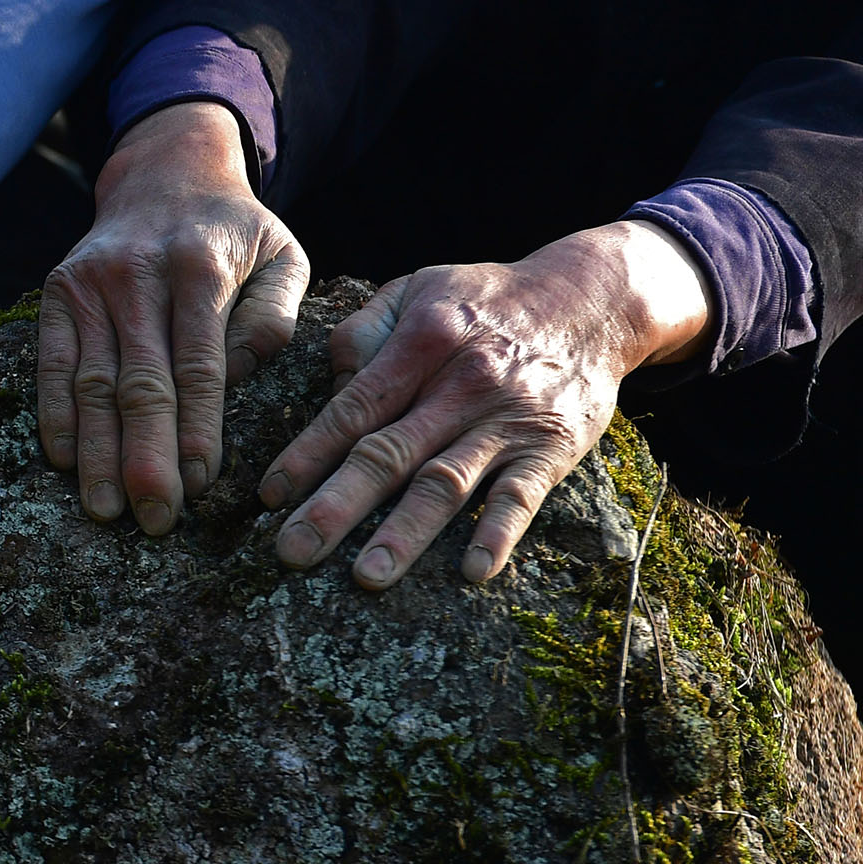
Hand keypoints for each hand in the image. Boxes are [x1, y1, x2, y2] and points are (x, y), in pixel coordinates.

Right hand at [40, 102, 308, 533]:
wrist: (166, 174)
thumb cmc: (235, 233)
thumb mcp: (283, 256)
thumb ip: (274, 316)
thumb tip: (237, 378)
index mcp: (200, 266)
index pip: (198, 365)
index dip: (196, 429)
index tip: (199, 484)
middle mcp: (137, 273)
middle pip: (139, 382)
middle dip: (144, 457)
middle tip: (152, 518)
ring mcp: (89, 282)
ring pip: (91, 382)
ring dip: (98, 451)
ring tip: (106, 508)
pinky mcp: (58, 291)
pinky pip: (52, 363)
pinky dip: (56, 415)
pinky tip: (65, 462)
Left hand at [261, 221, 712, 586]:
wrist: (593, 299)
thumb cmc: (486, 300)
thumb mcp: (419, 287)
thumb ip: (364, 327)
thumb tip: (329, 381)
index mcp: (422, 341)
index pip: (353, 407)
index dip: (308, 453)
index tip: (269, 496)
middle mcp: (461, 383)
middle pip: (389, 453)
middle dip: (336, 506)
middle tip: (292, 552)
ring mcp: (507, 419)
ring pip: (446, 482)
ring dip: (405, 533)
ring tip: (366, 577)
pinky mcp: (552, 447)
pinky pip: (521, 496)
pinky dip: (498, 533)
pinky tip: (473, 571)